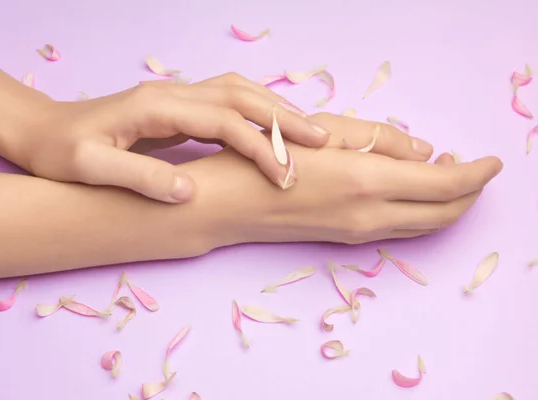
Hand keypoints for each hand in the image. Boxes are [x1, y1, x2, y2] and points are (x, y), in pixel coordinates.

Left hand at [6, 73, 338, 202]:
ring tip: (310, 131)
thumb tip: (190, 190)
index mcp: (156, 107)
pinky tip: (273, 127)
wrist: (43, 130)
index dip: (259, 148)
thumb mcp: (89, 167)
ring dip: (277, 109)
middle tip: (323, 142)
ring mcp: (176, 96)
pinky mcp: (178, 107)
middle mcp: (173, 94)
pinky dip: (258, 111)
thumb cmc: (61, 152)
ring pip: (239, 92)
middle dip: (285, 119)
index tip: (286, 176)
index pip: (223, 122)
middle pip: (241, 96)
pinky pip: (228, 102)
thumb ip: (138, 176)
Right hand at [198, 113, 502, 246]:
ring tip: (449, 175)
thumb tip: (426, 152)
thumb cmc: (267, 156)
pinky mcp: (347, 238)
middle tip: (476, 169)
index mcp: (370, 181)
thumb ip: (383, 140)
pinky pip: (400, 228)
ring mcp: (360, 232)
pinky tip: (412, 190)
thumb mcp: (327, 131)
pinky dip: (420, 211)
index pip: (446, 184)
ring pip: (424, 225)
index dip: (477, 173)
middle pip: (443, 213)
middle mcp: (372, 215)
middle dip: (469, 193)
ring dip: (446, 204)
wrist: (228, 204)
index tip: (494, 161)